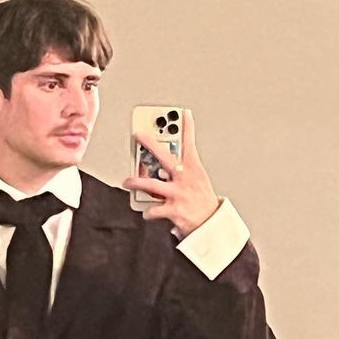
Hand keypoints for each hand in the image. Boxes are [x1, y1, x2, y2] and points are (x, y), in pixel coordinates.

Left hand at [122, 109, 220, 236]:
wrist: (211, 224)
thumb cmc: (201, 201)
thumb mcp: (198, 180)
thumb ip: (182, 170)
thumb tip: (161, 164)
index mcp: (193, 170)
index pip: (190, 144)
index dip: (188, 128)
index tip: (184, 114)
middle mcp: (185, 179)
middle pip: (165, 157)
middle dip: (150, 144)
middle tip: (138, 135)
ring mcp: (178, 194)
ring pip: (152, 184)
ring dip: (136, 182)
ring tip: (127, 181)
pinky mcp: (173, 210)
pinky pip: (153, 209)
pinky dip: (147, 211)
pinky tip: (147, 211)